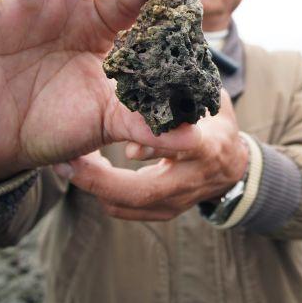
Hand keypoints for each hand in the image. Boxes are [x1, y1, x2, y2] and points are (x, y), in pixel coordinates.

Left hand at [61, 89, 248, 221]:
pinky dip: (101, 192)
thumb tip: (151, 89)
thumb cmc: (216, 125)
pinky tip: (86, 170)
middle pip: (141, 191)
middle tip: (67, 162)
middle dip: (99, 180)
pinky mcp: (163, 213)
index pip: (181, 148)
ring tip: (67, 164)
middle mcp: (190, 181)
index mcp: (206, 148)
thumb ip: (184, 97)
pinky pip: (123, 210)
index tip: (124, 141)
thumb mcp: (210, 103)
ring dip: (93, 186)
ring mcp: (177, 202)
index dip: (152, 146)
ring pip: (126, 205)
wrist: (234, 170)